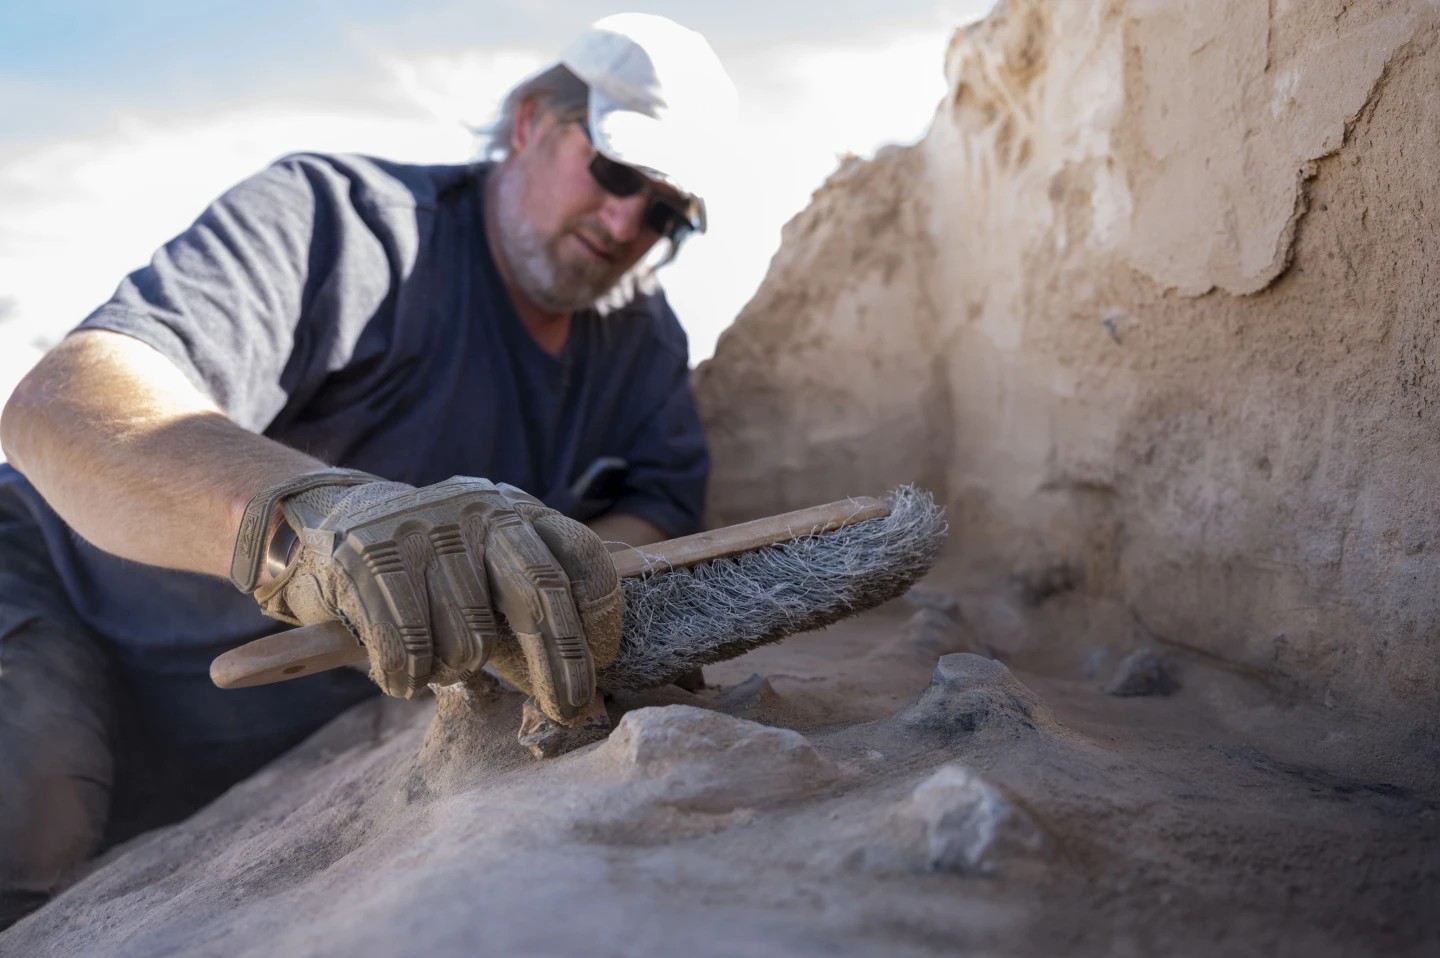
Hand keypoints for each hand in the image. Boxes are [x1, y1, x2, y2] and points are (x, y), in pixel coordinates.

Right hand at [235, 472, 622, 722]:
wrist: (323, 522)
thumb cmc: (427, 573)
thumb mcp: (486, 572)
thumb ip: (531, 616)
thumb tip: (583, 696)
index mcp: (514, 510)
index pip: (578, 558)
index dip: (601, 616)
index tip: (604, 664)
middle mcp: (475, 510)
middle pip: (538, 595)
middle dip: (561, 665)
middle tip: (569, 712)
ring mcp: (421, 530)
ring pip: (469, 640)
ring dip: (457, 672)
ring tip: (439, 663)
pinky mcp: (367, 558)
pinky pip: (409, 652)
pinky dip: (408, 680)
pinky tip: (402, 675)